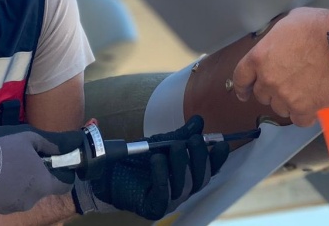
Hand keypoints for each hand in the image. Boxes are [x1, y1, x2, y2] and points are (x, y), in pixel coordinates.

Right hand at [0, 125, 82, 213]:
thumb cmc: (1, 151)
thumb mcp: (28, 139)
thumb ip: (49, 145)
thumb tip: (62, 150)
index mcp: (42, 184)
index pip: (64, 186)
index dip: (64, 175)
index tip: (57, 166)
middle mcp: (31, 200)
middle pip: (41, 189)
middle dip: (37, 176)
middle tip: (23, 160)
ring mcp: (13, 207)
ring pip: (24, 194)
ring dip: (20, 183)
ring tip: (5, 168)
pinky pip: (8, 199)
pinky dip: (6, 190)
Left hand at [73, 116, 229, 219]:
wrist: (107, 173)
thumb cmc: (136, 161)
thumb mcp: (160, 144)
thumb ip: (180, 134)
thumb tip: (199, 121)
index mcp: (187, 176)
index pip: (208, 170)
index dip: (217, 158)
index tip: (221, 143)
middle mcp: (182, 191)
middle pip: (200, 178)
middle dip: (199, 158)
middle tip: (192, 140)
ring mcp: (169, 201)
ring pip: (184, 186)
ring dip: (181, 164)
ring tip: (173, 147)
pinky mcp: (153, 208)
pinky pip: (163, 193)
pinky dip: (162, 175)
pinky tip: (157, 159)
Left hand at [232, 8, 328, 125]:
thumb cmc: (320, 27)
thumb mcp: (289, 22)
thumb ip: (278, 39)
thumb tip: (281, 44)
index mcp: (260, 57)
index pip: (241, 77)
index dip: (242, 87)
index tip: (244, 93)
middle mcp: (269, 79)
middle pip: (262, 95)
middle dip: (271, 91)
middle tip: (288, 84)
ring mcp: (286, 96)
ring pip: (279, 109)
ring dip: (288, 103)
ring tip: (304, 92)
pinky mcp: (306, 109)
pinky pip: (299, 120)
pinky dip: (304, 115)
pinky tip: (312, 107)